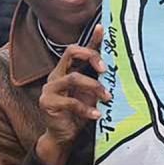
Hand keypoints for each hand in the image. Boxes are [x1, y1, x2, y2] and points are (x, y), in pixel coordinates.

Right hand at [36, 24, 110, 164]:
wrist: (64, 135)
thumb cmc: (80, 111)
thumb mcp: (91, 92)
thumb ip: (98, 78)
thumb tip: (116, 62)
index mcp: (66, 69)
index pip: (78, 49)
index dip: (90, 39)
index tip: (102, 29)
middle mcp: (56, 74)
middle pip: (70, 52)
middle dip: (90, 56)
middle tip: (104, 69)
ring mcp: (49, 88)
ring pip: (73, 77)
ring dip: (94, 87)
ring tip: (107, 97)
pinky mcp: (47, 103)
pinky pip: (70, 102)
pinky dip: (86, 109)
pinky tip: (96, 115)